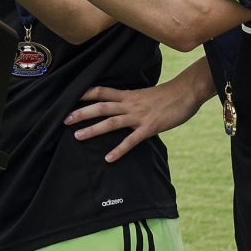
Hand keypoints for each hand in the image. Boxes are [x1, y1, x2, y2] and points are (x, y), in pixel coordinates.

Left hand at [65, 81, 203, 162]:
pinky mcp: (149, 128)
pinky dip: (119, 150)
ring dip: (93, 129)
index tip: (69, 97)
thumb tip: (122, 105)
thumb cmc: (168, 95)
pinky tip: (108, 158)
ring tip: (77, 137)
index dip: (85, 94)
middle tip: (64, 120)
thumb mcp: (145, 94)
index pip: (101, 91)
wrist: (186, 92)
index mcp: (128, 94)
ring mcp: (138, 116)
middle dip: (81, 113)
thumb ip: (132, 101)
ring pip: (111, 122)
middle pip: (100, 106)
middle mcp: (130, 104)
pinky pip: (131, 140)